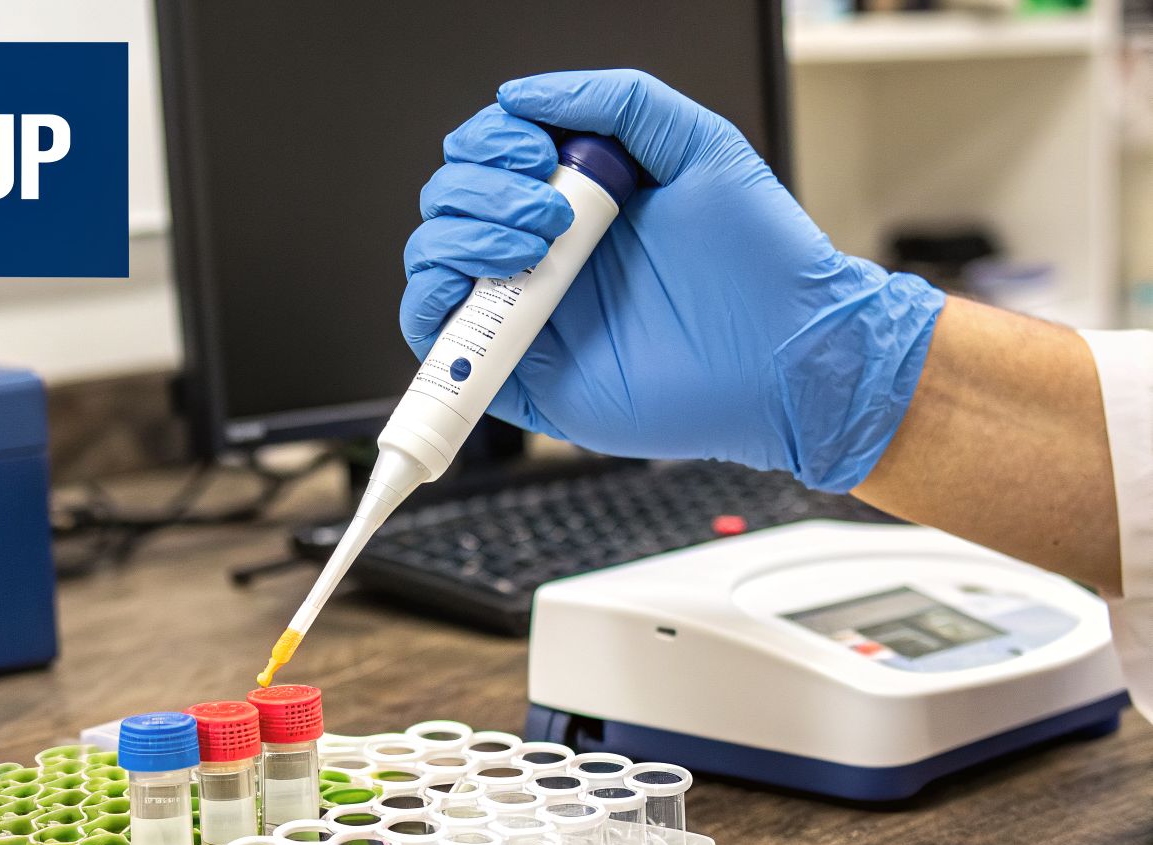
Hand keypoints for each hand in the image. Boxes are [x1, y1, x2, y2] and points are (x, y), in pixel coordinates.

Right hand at [399, 70, 945, 491]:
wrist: (788, 356)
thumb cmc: (760, 261)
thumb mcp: (700, 145)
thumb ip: (619, 100)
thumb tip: (519, 94)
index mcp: (575, 201)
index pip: (485, 157)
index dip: (491, 142)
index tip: (538, 152)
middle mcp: (540, 254)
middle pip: (448, 202)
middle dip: (481, 189)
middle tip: (551, 209)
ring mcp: (524, 313)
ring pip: (431, 259)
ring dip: (464, 236)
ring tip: (537, 247)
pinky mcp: (519, 375)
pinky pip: (436, 339)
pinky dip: (432, 304)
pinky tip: (494, 284)